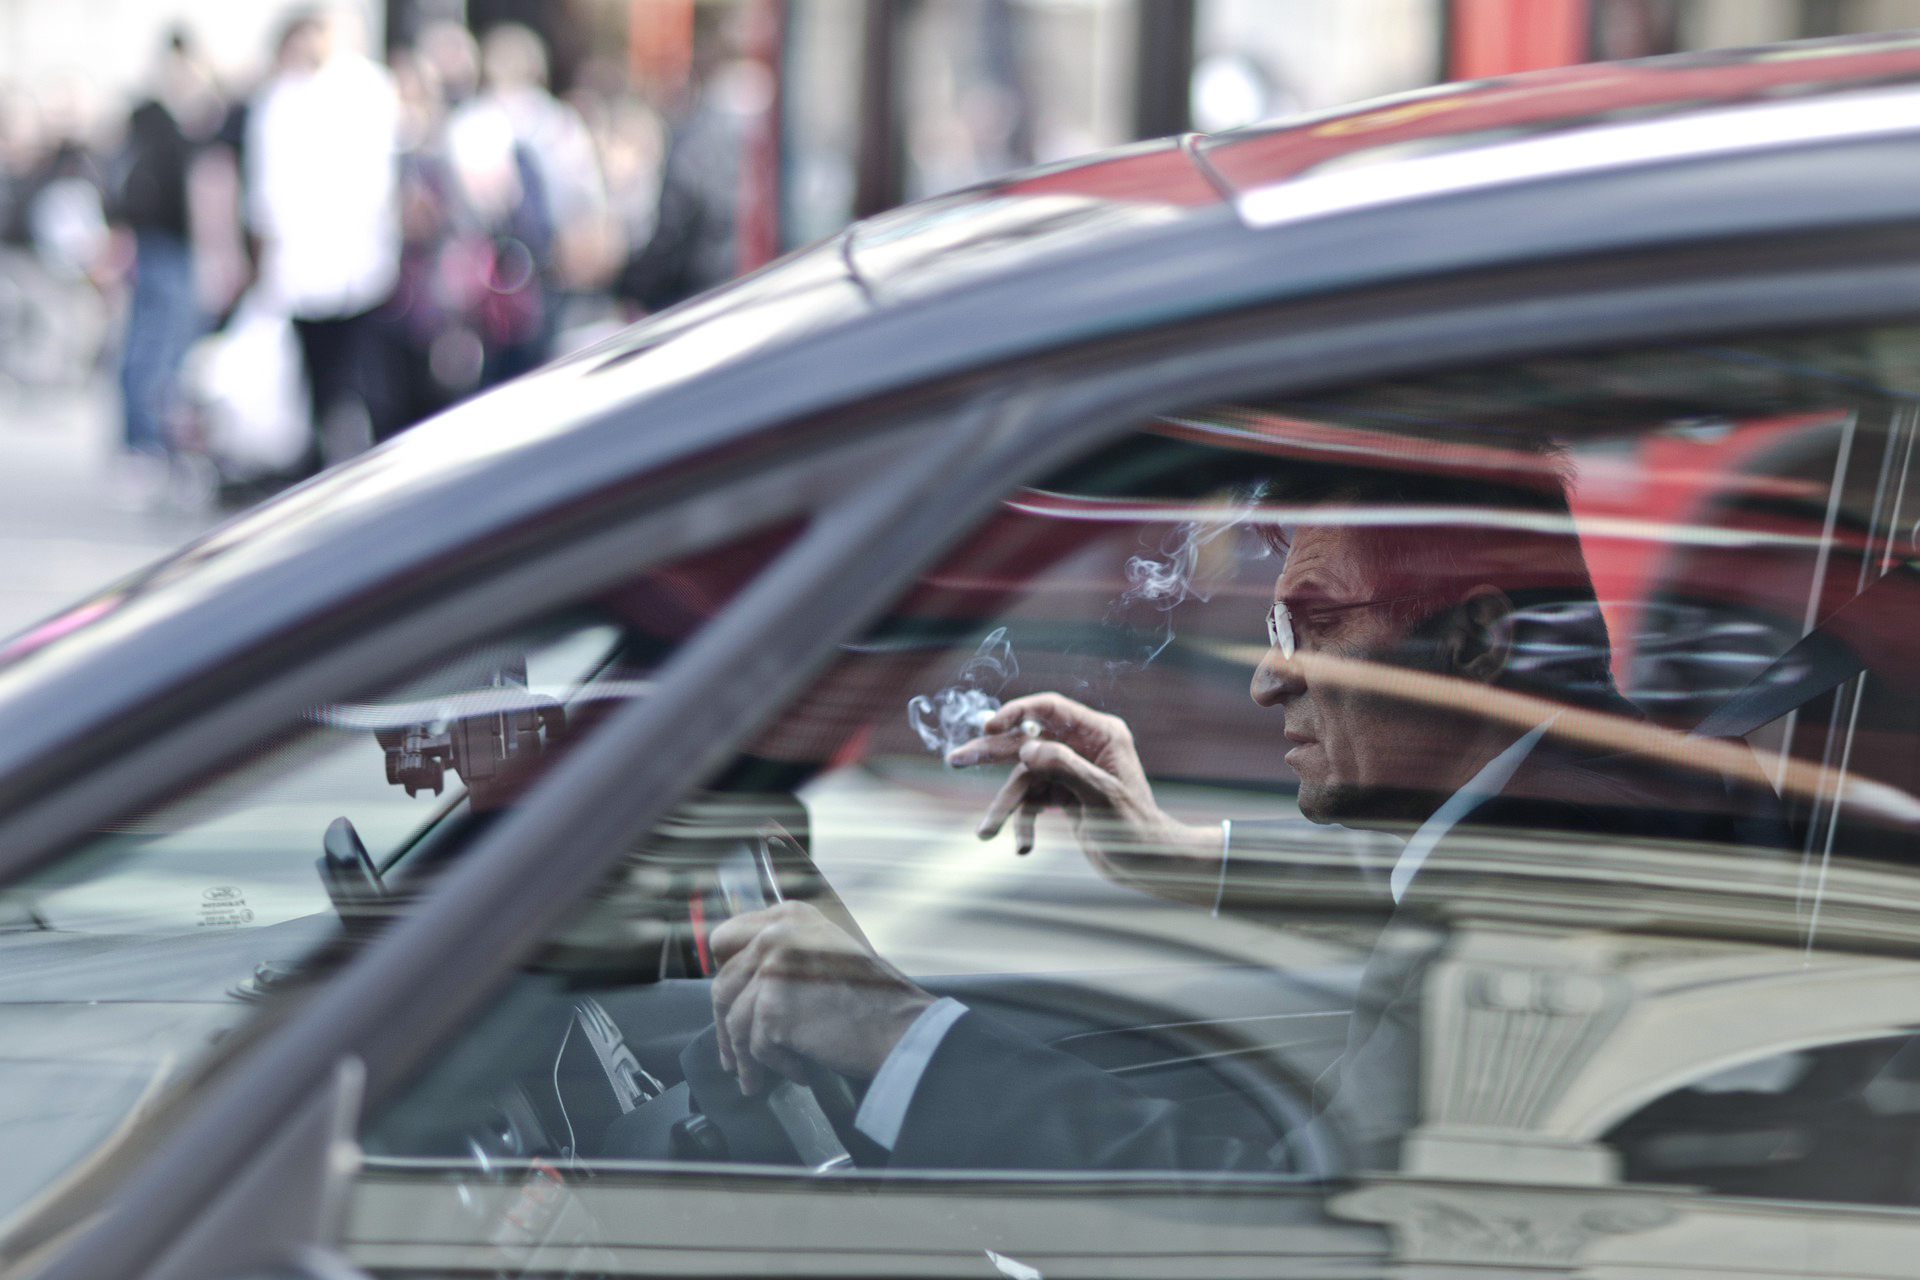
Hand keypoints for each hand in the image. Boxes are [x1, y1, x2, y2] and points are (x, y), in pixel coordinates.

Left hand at [709, 901, 934, 1094]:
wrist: (899, 1027)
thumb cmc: (872, 997)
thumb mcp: (826, 950)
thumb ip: (784, 953)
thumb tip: (740, 982)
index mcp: (789, 915)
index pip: (726, 938)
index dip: (725, 973)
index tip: (727, 1001)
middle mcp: (776, 933)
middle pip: (724, 984)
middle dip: (726, 1026)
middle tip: (732, 1057)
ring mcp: (772, 968)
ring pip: (734, 1021)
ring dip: (745, 1056)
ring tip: (757, 1076)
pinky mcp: (772, 1007)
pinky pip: (756, 1046)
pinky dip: (775, 1065)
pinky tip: (798, 1070)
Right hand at [946, 693, 1222, 903]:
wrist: (1149, 863)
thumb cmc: (1136, 827)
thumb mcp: (1102, 795)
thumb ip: (1065, 767)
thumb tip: (1027, 749)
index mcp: (1100, 734)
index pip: (1050, 710)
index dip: (1016, 713)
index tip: (988, 728)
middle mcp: (1083, 746)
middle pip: (1027, 742)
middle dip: (991, 755)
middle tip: (955, 760)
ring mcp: (1070, 770)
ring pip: (1024, 779)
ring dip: (1005, 807)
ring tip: (984, 833)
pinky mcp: (1062, 794)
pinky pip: (1032, 802)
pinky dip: (1024, 823)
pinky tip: (1023, 847)